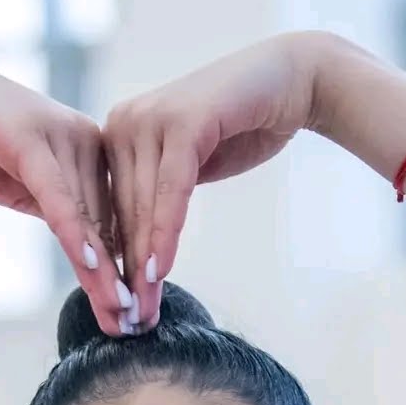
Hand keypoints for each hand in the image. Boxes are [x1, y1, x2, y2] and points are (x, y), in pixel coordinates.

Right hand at [0, 48, 133, 334]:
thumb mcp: (24, 186)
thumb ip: (56, 209)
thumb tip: (85, 246)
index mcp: (91, 151)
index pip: (112, 220)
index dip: (123, 269)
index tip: (133, 312)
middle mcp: (86, 141)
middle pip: (107, 223)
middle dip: (120, 278)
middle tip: (133, 324)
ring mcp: (62, 136)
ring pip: (88, 216)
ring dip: (102, 269)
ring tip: (116, 310)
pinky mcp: (32, 139)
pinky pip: (58, 196)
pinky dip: (73, 233)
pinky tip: (90, 267)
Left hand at [101, 32, 325, 329]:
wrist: (291, 83)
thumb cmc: (242, 127)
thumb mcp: (191, 168)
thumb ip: (160, 195)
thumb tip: (137, 244)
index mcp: (119, 134)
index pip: (114, 210)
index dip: (118, 264)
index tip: (123, 309)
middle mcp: (124, 122)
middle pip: (124, 213)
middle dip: (128, 273)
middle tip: (130, 321)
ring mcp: (149, 118)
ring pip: (142, 206)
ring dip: (144, 263)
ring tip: (144, 308)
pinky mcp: (180, 122)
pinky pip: (169, 190)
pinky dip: (165, 233)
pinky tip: (160, 271)